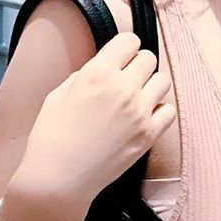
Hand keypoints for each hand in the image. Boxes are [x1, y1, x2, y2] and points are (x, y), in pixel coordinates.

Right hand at [11, 30, 174, 213]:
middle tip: (126, 78)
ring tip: (136, 97)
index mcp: (98, 73)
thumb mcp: (59, 94)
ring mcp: (139, 112)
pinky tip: (143, 116)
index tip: (121, 55)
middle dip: (136, 65)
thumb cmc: (51, 138)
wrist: (57, 179)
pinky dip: (158, 111)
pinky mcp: (148, 135)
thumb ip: (85, 75)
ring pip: (162, 81)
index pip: (129, 41)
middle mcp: (123, 88)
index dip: (124, 47)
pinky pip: (168, 110)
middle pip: (148, 58)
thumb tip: (103, 68)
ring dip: (150, 85)